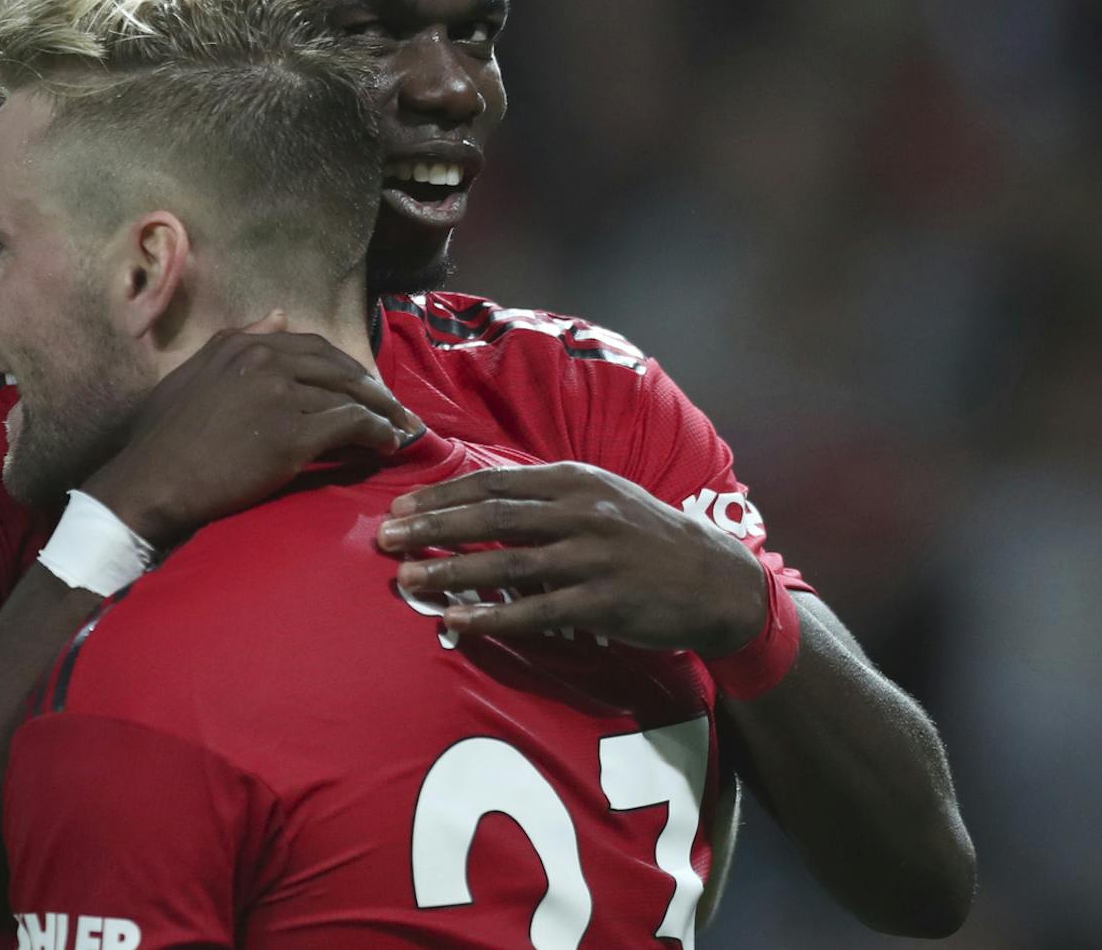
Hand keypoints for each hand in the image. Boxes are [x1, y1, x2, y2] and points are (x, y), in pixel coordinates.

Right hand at [82, 311, 422, 545]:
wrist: (151, 482)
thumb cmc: (162, 439)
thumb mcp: (192, 375)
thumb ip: (236, 342)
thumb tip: (278, 314)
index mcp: (240, 343)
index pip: (311, 346)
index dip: (344, 367)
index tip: (363, 386)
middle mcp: (263, 359)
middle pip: (338, 367)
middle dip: (371, 387)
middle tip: (394, 408)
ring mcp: (280, 394)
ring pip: (350, 395)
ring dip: (382, 412)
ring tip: (399, 428)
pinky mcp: (293, 435)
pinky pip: (352, 426)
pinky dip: (377, 433)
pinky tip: (387, 446)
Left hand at [380, 462, 766, 654]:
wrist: (716, 580)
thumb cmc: (647, 538)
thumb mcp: (601, 498)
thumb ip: (547, 497)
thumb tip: (481, 499)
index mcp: (574, 481)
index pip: (493, 483)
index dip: (442, 495)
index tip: (401, 506)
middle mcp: (580, 512)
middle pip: (491, 515)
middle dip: (432, 526)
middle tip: (384, 536)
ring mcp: (593, 557)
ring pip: (506, 561)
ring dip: (450, 569)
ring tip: (405, 577)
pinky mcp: (604, 602)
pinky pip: (536, 610)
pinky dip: (491, 617)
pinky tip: (455, 621)